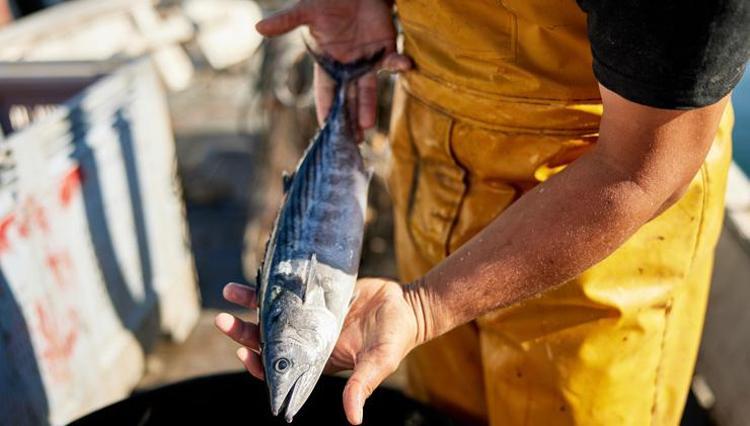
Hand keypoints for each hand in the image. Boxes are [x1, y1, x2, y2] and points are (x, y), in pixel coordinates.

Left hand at [215, 278, 423, 424]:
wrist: (406, 305)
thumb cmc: (394, 338)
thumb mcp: (378, 362)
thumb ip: (362, 386)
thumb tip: (353, 419)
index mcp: (317, 359)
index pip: (280, 368)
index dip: (259, 364)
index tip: (245, 354)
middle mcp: (308, 339)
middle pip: (268, 339)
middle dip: (243, 332)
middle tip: (223, 321)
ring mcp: (310, 315)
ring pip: (272, 313)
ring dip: (249, 305)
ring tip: (228, 293)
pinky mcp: (315, 294)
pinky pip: (288, 289)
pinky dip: (271, 283)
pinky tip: (255, 275)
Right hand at [256, 0, 411, 133]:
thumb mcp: (307, 10)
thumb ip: (287, 21)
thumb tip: (258, 27)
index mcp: (328, 62)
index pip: (326, 91)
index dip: (326, 109)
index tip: (326, 128)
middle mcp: (348, 66)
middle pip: (348, 98)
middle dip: (349, 119)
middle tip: (350, 141)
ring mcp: (368, 60)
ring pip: (368, 89)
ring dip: (368, 107)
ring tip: (367, 128)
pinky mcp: (386, 49)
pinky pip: (393, 61)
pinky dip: (398, 64)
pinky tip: (404, 66)